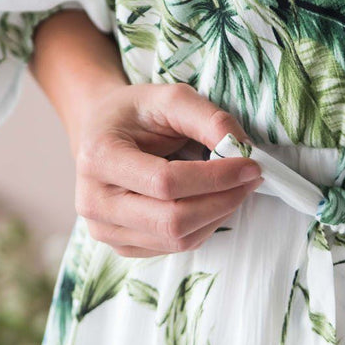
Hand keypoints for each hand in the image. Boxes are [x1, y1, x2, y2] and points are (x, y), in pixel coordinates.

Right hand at [74, 82, 263, 256]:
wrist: (101, 130)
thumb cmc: (135, 113)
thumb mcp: (169, 98)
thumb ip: (207, 118)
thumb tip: (242, 148)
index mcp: (99, 158)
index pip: (165, 183)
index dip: (215, 178)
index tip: (250, 165)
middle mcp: (94, 201)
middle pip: (172, 221)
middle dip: (222, 201)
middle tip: (250, 179)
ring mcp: (105, 230)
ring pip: (177, 239)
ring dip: (218, 215)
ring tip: (234, 187)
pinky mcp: (122, 246)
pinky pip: (175, 247)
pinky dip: (204, 226)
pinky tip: (210, 201)